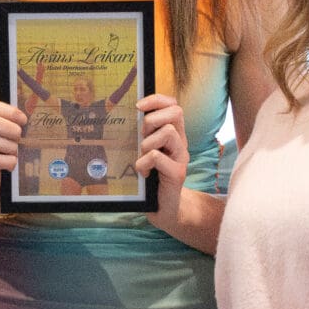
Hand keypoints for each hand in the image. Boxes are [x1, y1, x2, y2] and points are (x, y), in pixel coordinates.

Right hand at [0, 101, 26, 214]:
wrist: (0, 196)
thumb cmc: (13, 165)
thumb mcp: (17, 145)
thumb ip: (22, 131)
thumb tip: (43, 117)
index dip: (7, 110)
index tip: (24, 120)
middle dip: (9, 126)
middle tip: (20, 137)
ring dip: (9, 145)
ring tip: (17, 154)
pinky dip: (7, 161)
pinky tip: (14, 165)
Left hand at [136, 93, 186, 225]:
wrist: (164, 208)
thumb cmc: (151, 178)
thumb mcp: (145, 151)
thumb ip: (142, 135)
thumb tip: (127, 117)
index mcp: (174, 134)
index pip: (173, 105)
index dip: (156, 100)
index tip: (138, 106)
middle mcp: (181, 142)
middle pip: (176, 112)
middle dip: (153, 119)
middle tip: (142, 137)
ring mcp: (181, 157)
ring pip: (168, 132)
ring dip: (148, 142)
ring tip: (142, 157)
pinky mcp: (177, 173)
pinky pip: (157, 157)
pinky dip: (144, 163)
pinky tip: (144, 173)